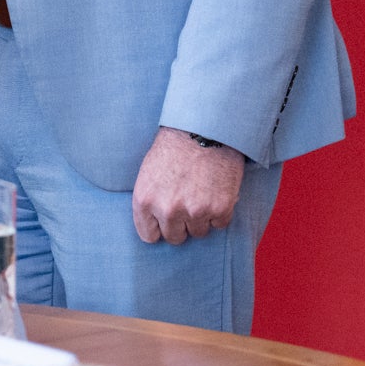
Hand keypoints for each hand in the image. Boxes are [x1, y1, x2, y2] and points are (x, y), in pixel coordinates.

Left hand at [131, 126, 245, 244]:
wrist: (204, 128)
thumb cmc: (174, 147)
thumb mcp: (148, 172)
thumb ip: (150, 201)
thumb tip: (155, 226)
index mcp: (144, 200)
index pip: (149, 236)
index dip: (159, 227)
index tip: (166, 219)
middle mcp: (168, 209)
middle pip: (175, 238)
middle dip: (181, 224)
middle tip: (187, 202)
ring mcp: (194, 211)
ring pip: (198, 232)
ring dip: (201, 218)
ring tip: (202, 192)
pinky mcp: (220, 209)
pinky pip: (219, 224)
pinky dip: (220, 212)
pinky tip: (216, 191)